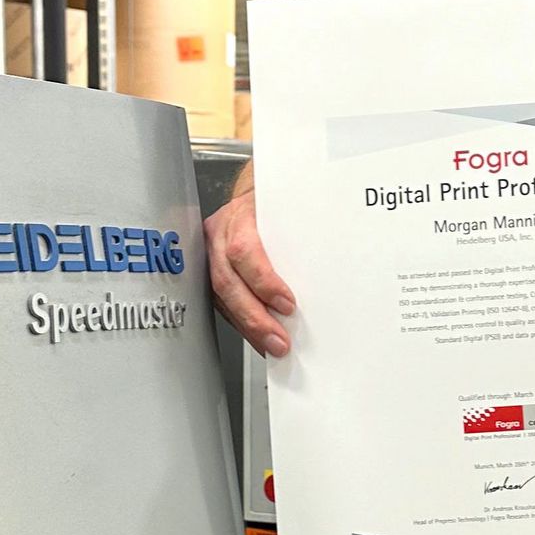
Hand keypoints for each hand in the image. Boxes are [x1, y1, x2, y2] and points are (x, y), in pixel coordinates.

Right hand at [203, 185, 296, 356]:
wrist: (258, 191)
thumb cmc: (277, 201)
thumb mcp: (288, 210)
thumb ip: (298, 237)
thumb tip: (325, 276)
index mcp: (240, 214)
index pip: (244, 251)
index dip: (264, 282)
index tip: (287, 304)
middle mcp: (219, 233)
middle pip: (228, 282)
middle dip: (254, 317)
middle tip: (278, 339)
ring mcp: (210, 251)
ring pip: (221, 296)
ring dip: (247, 325)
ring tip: (270, 344)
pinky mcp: (210, 268)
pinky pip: (221, 300)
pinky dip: (241, 321)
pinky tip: (257, 334)